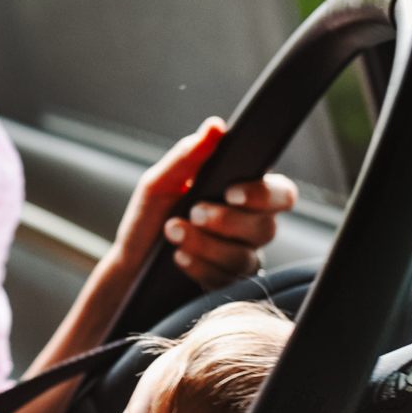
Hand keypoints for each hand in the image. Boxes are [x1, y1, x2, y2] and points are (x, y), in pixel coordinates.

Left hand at [113, 118, 298, 289]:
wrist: (129, 263)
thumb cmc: (149, 218)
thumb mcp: (160, 184)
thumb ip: (188, 157)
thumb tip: (215, 126)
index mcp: (243, 196)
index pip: (281, 194)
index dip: (263, 195)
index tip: (230, 192)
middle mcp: (249, 228)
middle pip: (266, 228)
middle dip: (226, 221)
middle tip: (193, 212)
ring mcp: (240, 259)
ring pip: (243, 257)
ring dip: (206, 244)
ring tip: (173, 233)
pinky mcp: (226, 286)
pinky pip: (226, 282)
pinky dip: (200, 268)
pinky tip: (179, 258)